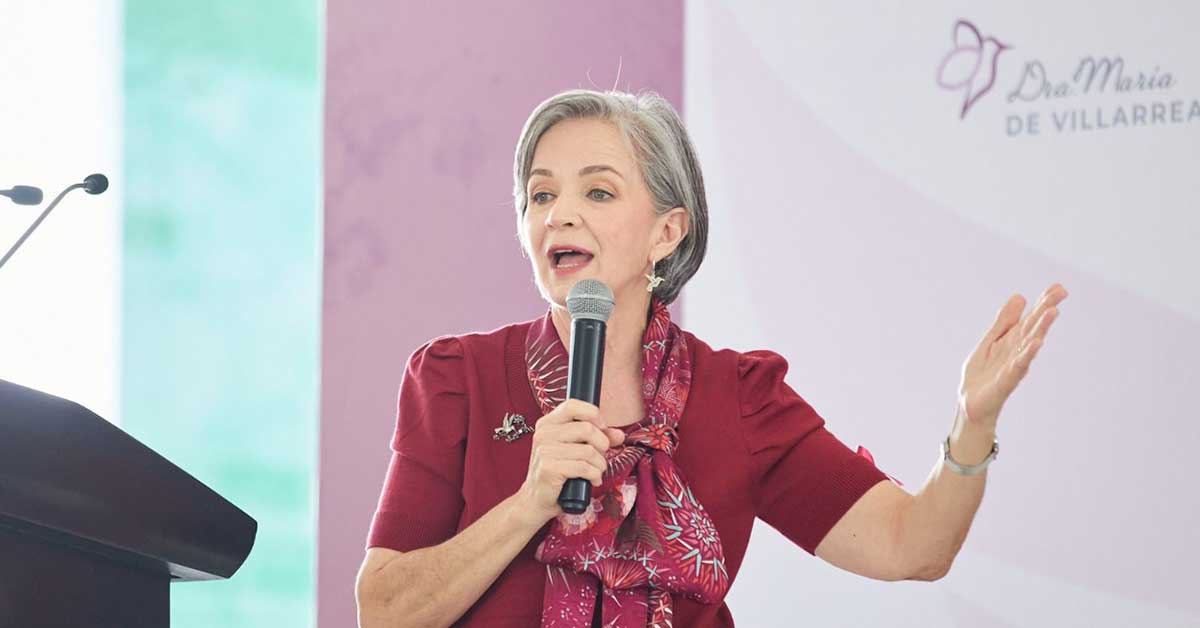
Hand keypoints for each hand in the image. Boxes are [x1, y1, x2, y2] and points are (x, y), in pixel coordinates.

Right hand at [515, 399, 625, 525]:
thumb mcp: (575, 451)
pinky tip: (592, 480)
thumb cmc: (557, 474)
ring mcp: (545, 451)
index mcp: (547, 423)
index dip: (593, 414)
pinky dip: (594, 475)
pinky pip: (584, 467)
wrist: (536, 500)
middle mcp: (544, 434)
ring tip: (596, 471)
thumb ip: (597, 438)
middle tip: (600, 456)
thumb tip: (619, 434)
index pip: (572, 405)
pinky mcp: (549, 468)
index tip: (602, 428)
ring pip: (588, 451)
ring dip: (600, 464)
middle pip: (586, 428)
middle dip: (602, 445)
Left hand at [958, 283, 1068, 427]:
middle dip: (1046, 309)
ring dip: (1041, 327)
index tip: (1058, 287)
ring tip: (1052, 312)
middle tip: (1062, 292)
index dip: (1043, 302)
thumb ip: (1004, 321)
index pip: (1031, 318)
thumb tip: (1020, 296)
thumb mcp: (991, 340)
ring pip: (1030, 343)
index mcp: (1013, 340)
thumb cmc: (983, 373)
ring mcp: (1014, 364)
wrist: (970, 402)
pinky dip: (1028, 354)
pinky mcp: (1007, 379)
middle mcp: (1018, 350)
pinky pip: (1019, 365)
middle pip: (1034, 326)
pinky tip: (1037, 343)